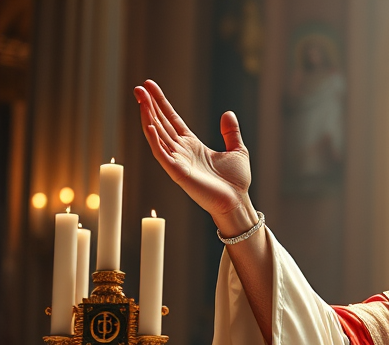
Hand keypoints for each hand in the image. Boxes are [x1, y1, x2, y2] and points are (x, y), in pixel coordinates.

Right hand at [134, 80, 254, 231]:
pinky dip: (155, 140)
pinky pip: (162, 155)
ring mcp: (178, 162)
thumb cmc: (236, 182)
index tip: (150, 86)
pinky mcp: (178, 173)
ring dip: (148, 118)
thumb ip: (231, 133)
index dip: (161, 103)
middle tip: (138, 88)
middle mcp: (181, 152)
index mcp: (192, 145)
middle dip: (149, 106)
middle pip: (160, 124)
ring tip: (141, 100)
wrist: (238, 202)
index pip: (171, 120)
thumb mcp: (237, 151)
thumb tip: (228, 113)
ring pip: (158, 136)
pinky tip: (149, 126)